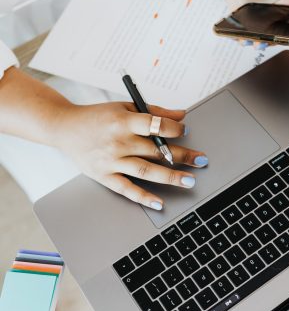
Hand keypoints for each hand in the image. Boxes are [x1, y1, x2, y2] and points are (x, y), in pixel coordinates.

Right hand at [54, 101, 207, 208]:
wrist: (64, 128)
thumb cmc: (97, 117)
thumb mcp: (124, 107)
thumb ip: (154, 111)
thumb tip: (182, 115)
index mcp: (124, 121)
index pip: (155, 125)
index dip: (174, 128)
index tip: (186, 131)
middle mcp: (118, 142)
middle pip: (156, 151)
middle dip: (183, 156)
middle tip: (202, 160)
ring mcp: (111, 161)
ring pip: (146, 171)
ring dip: (171, 177)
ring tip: (190, 180)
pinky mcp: (105, 176)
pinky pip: (127, 189)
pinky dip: (144, 198)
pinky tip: (160, 203)